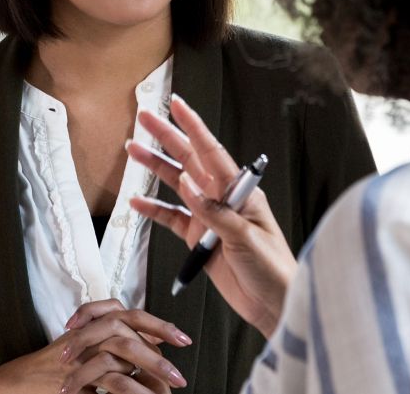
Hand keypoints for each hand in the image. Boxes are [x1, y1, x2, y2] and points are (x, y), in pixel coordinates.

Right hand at [0, 300, 189, 393]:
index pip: (133, 316)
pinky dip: (129, 390)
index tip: (183, 339)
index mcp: (96, 325)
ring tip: (167, 390)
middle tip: (180, 374)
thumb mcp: (87, 355)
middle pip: (131, 330)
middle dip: (159, 351)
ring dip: (149, 371)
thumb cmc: (54, 370)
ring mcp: (81, 350)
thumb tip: (150, 364)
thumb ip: (114, 355)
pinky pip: (109, 378)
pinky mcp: (75, 371)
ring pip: (123, 352)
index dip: (159, 326)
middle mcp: (90, 332)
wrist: (19, 381)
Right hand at [127, 94, 297, 338]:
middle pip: (190, 160)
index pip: (212, 151)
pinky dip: (154, 210)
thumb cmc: (273, 268)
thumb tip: (188, 185)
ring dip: (156, 168)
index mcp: (240, 191)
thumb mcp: (246, 237)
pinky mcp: (198, 239)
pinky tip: (137, 202)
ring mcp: (209, 217)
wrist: (275, 305)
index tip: (177, 104)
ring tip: (133, 150)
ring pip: (177, 185)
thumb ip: (215, 212)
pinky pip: (172, 218)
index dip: (193, 126)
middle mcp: (223, 198)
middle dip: (167, 137)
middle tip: (145, 117)